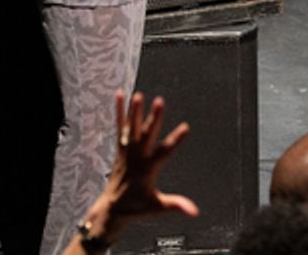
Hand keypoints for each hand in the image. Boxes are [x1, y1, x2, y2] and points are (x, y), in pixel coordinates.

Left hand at [64, 92, 197, 254]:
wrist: (112, 208)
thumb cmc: (136, 207)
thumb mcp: (158, 207)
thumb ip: (176, 206)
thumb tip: (195, 212)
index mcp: (148, 170)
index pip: (164, 152)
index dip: (176, 140)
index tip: (186, 127)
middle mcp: (136, 158)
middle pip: (146, 134)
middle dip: (154, 118)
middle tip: (160, 101)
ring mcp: (126, 152)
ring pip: (131, 129)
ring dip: (134, 112)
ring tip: (138, 95)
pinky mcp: (119, 149)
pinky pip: (119, 128)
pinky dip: (119, 112)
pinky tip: (119, 96)